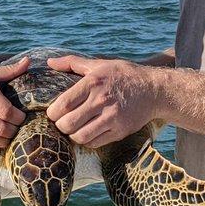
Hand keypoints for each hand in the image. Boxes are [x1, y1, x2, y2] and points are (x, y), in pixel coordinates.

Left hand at [45, 55, 160, 146]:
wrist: (154, 89)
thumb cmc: (124, 75)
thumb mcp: (99, 64)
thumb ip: (72, 62)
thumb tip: (50, 61)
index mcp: (93, 82)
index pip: (63, 104)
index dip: (52, 113)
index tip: (53, 113)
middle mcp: (102, 101)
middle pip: (68, 124)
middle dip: (60, 126)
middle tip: (62, 122)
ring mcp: (112, 118)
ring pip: (80, 137)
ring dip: (72, 135)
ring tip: (74, 129)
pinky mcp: (120, 131)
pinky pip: (95, 143)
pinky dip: (87, 140)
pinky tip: (88, 132)